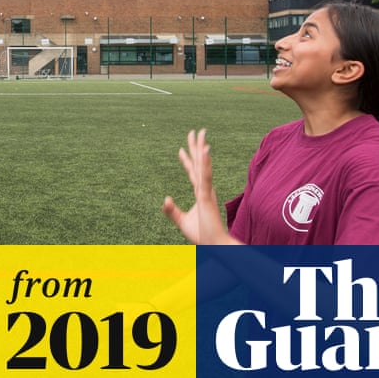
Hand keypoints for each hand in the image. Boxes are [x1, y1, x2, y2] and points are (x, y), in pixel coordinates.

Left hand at [162, 129, 239, 244]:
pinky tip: (205, 150)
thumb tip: (165, 199)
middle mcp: (205, 189)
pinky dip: (206, 163)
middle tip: (195, 131)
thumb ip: (172, 211)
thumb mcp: (181, 221)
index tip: (181, 148)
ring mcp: (206, 191)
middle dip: (196, 147)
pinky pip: (205, 177)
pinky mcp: (207, 197)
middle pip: (199, 163)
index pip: (193, 172)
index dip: (187, 160)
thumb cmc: (202, 235)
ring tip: (201, 133)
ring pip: (204, 165)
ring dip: (202, 148)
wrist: (213, 246)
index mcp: (200, 193)